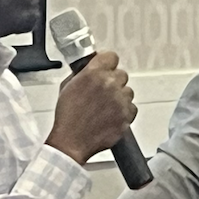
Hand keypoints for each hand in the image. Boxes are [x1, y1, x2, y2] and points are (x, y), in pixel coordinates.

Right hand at [46, 50, 136, 164]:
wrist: (71, 141)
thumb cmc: (67, 117)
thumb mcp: (66, 86)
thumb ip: (82, 73)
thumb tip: (89, 67)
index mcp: (93, 73)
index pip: (111, 56)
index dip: (107, 63)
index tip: (105, 68)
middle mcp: (109, 84)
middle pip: (121, 74)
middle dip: (113, 82)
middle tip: (102, 92)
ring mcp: (120, 100)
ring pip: (128, 91)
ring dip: (119, 97)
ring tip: (105, 108)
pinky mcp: (127, 115)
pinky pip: (132, 108)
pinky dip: (124, 112)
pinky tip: (110, 116)